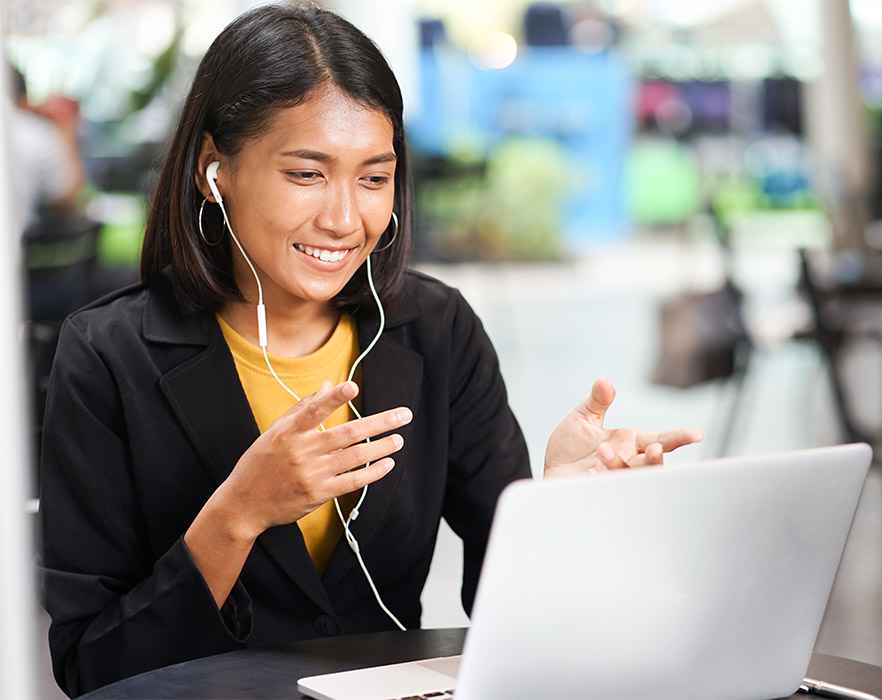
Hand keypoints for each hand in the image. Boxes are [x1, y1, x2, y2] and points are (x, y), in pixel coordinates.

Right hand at [219, 379, 411, 538]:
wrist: (244, 504)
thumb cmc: (261, 463)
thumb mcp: (275, 431)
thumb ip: (303, 408)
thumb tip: (328, 386)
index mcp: (289, 432)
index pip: (314, 410)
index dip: (334, 398)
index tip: (353, 387)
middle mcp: (302, 451)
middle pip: (348, 433)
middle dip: (380, 422)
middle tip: (404, 415)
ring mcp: (311, 474)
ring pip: (356, 457)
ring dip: (382, 447)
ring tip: (398, 439)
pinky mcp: (318, 494)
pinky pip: (352, 481)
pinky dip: (372, 472)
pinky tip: (387, 463)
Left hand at [543, 378, 701, 477]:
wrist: (550, 470)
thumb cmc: (571, 447)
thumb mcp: (583, 418)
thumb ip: (597, 401)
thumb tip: (605, 381)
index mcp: (629, 442)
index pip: (660, 439)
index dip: (679, 437)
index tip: (697, 434)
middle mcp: (626, 462)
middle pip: (651, 463)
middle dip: (656, 458)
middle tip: (656, 448)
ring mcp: (613, 479)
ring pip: (630, 477)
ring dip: (620, 464)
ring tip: (603, 450)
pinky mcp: (598, 492)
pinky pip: (607, 489)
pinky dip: (601, 480)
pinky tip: (590, 473)